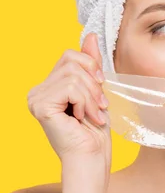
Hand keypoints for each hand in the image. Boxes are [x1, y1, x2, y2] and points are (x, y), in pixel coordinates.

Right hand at [27, 34, 110, 170]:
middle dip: (94, 83)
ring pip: (74, 75)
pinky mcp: (40, 106)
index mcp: (49, 86)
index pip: (71, 55)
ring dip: (92, 96)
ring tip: (94, 115)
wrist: (92, 158)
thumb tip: (89, 35)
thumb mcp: (97, 91)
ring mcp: (36, 98)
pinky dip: (85, 102)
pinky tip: (84, 118)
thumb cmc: (95, 131)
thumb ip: (90, 64)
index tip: (101, 87)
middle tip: (100, 105)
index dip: (92, 67)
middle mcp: (38, 90)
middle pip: (72, 61)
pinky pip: (71, 87)